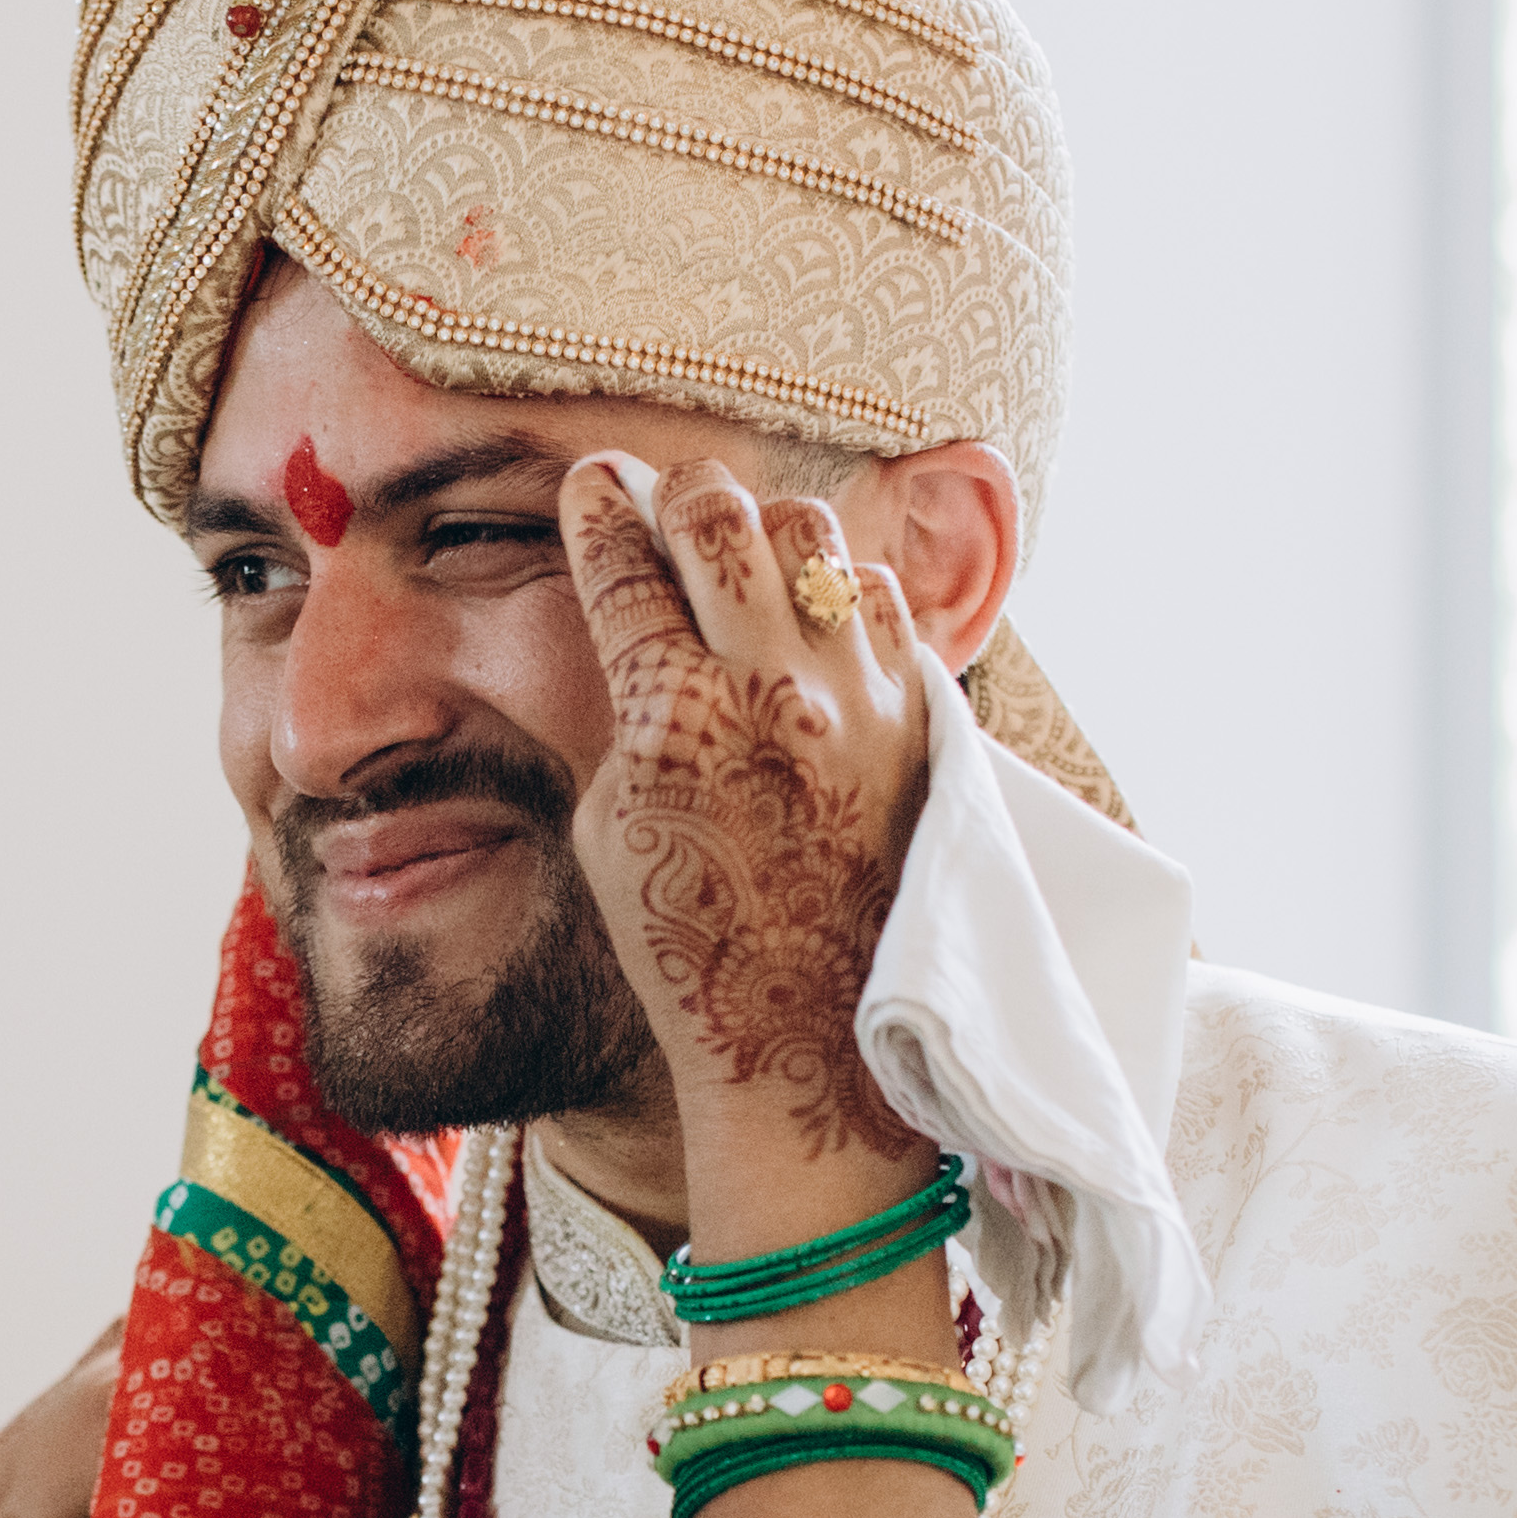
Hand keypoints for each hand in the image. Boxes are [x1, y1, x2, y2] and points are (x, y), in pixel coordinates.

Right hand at [554, 451, 937, 1188]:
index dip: (597, 508)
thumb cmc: (695, 939)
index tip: (592, 483)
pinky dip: (840, 590)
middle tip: (668, 497)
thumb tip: (636, 616)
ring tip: (746, 551)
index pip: (621, 565)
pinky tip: (815, 615)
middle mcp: (771, 691)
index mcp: (669, 722)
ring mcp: (860, 698)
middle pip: (720, 519)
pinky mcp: (924, 716)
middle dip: (681, 492)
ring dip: (767, 530)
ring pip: (812, 537)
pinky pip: (880, 598)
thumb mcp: (611, 822)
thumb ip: (624, 707)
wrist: (815, 1034)